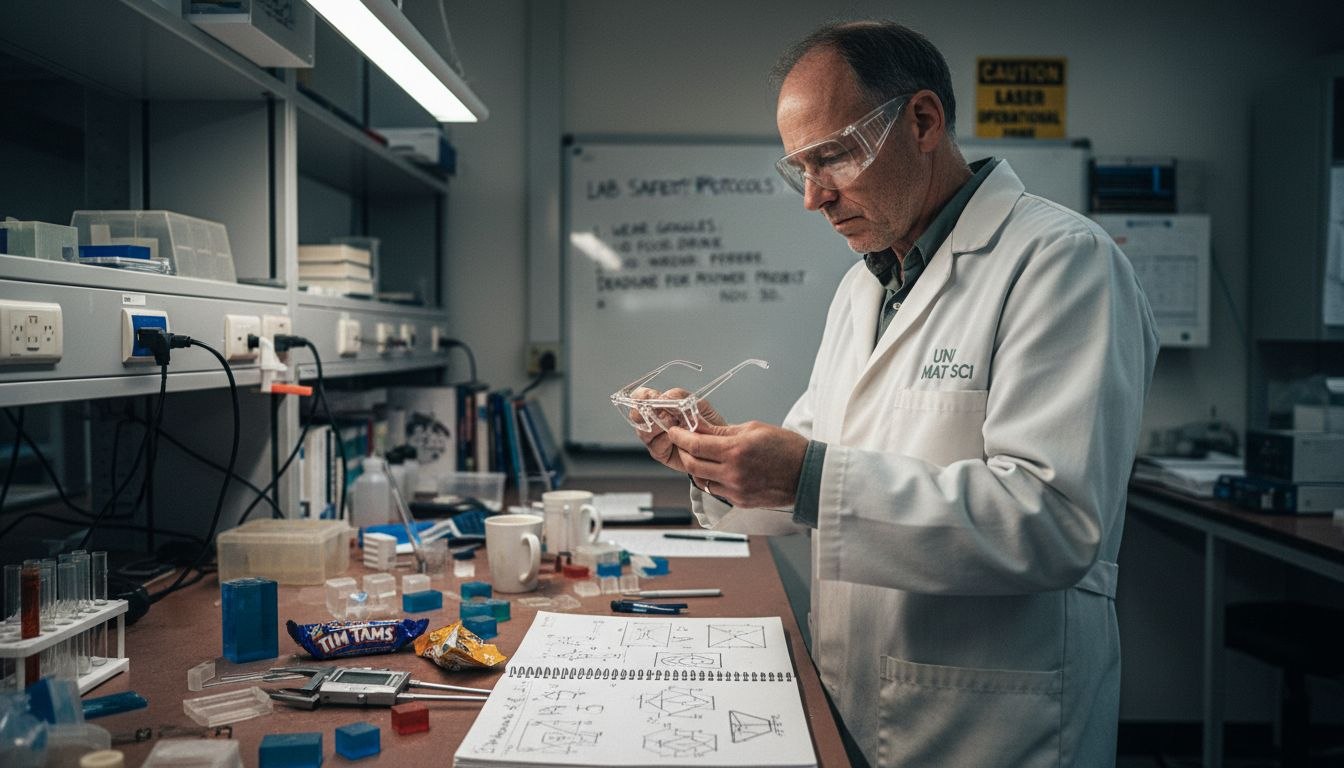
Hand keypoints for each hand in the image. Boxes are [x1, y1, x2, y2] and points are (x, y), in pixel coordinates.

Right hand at [627, 388, 725, 472]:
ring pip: (643, 430)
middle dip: (646, 412)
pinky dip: (664, 439)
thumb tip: (663, 398)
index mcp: (660, 405)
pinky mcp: (660, 453)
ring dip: (657, 425)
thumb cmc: (708, 423)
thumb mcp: (698, 404)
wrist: (720, 444)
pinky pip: (655, 445)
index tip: (651, 397)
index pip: (641, 397)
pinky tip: (674, 437)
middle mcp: (653, 421)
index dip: (642, 396)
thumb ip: (680, 397)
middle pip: (636, 415)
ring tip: (672, 423)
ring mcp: (654, 438)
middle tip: (661, 411)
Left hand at [664, 421, 807, 508]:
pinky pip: (715, 490)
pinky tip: (714, 469)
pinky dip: (710, 479)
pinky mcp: (740, 501)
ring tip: (698, 456)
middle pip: (691, 465)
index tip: (674, 430)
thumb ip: (723, 431)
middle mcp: (733, 473)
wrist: (808, 474)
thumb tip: (700, 427)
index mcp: (736, 451)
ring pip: (700, 480)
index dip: (680, 437)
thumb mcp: (754, 429)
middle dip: (682, 451)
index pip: (696, 445)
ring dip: (694, 467)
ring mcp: (736, 490)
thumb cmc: (786, 448)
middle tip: (681, 442)